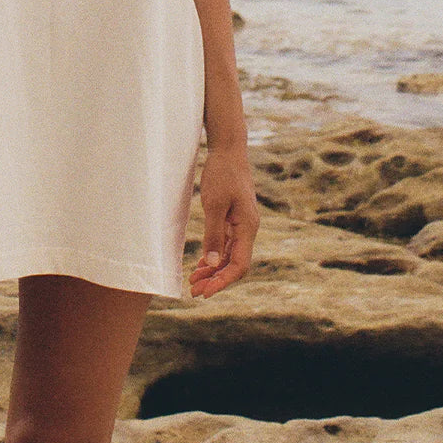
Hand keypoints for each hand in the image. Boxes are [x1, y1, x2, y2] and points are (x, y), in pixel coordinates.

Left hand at [189, 148, 259, 299]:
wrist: (228, 150)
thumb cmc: (222, 174)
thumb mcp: (214, 204)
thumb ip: (214, 234)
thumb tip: (213, 263)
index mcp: (248, 227)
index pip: (239, 265)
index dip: (223, 281)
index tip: (205, 292)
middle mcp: (248, 229)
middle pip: (235, 264)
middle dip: (215, 279)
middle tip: (194, 291)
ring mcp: (242, 225)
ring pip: (230, 256)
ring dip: (213, 269)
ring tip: (194, 280)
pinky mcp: (234, 219)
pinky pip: (227, 244)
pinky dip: (215, 256)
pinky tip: (201, 264)